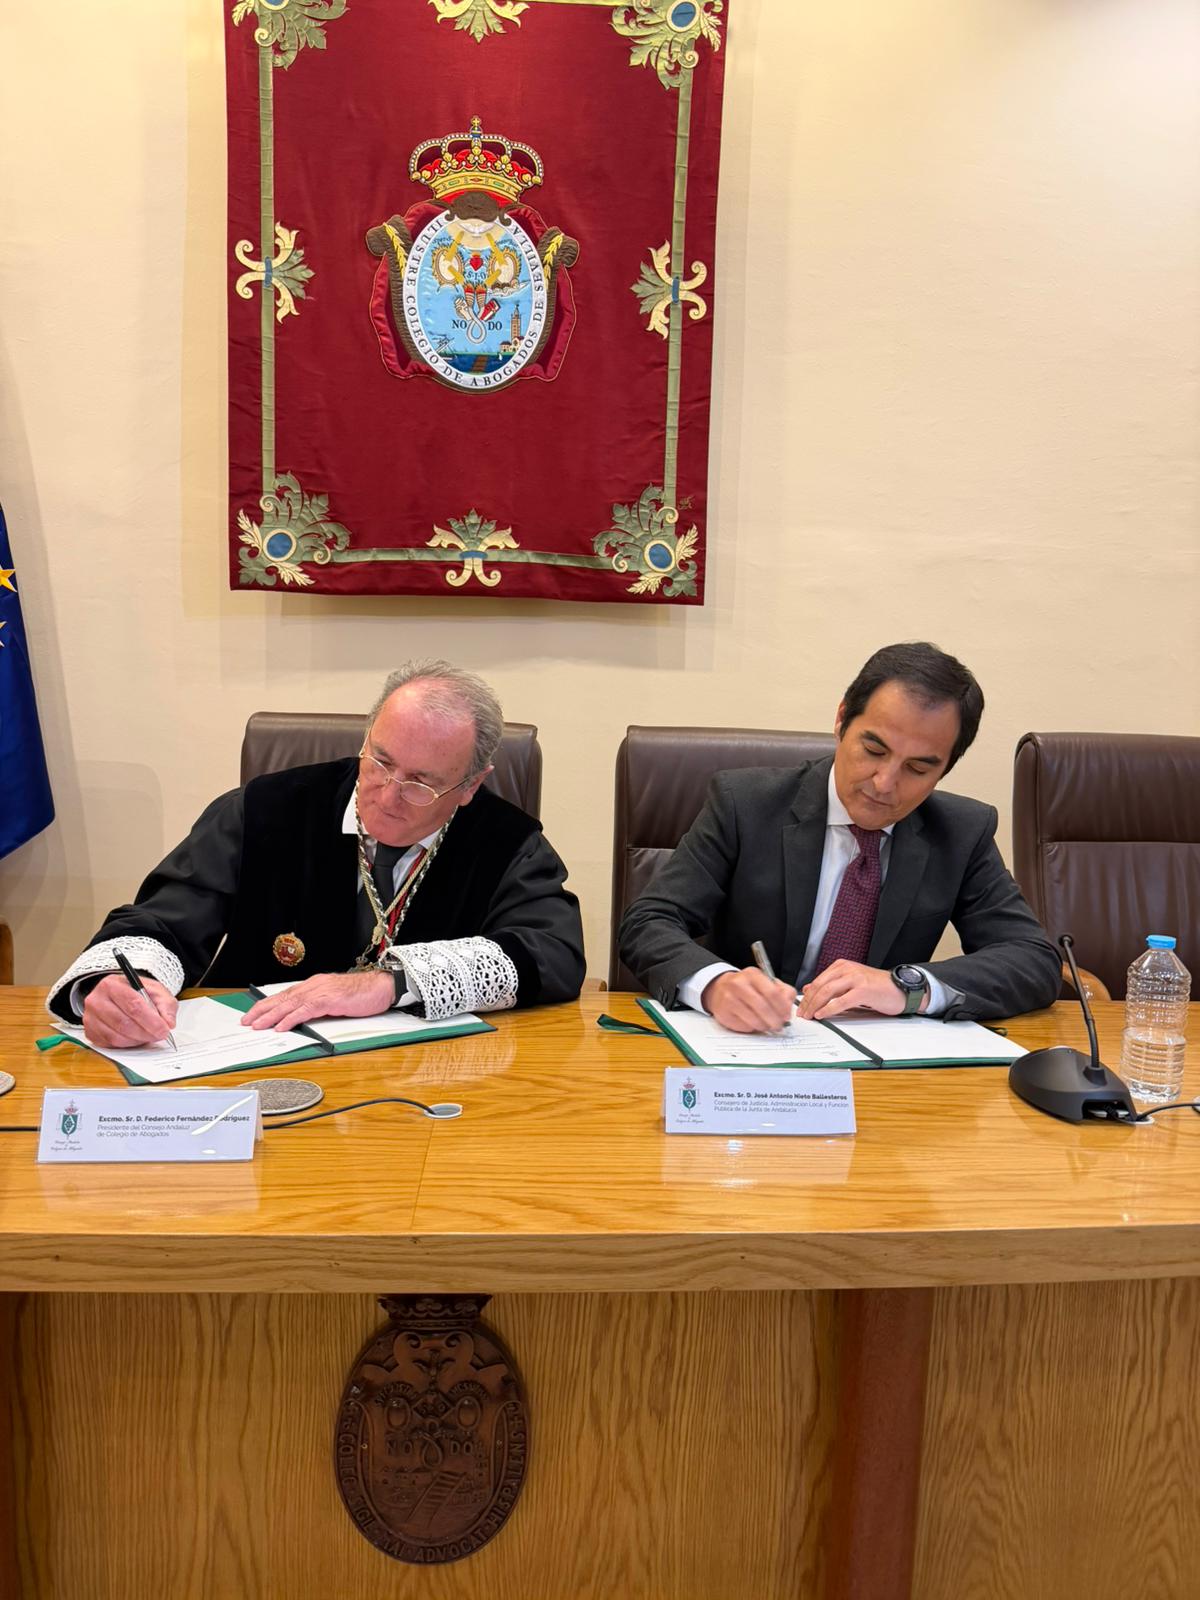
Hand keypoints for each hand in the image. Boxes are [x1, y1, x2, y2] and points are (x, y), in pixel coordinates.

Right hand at [82, 974, 177, 1048]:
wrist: (118, 994)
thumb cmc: (136, 992)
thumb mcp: (155, 991)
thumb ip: (166, 1005)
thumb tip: (169, 1023)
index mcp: (112, 985)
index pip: (132, 1005)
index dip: (150, 1020)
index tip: (164, 1029)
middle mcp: (96, 1000)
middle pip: (124, 1023)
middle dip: (146, 1032)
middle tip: (159, 1035)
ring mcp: (90, 1017)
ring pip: (117, 1036)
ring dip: (137, 1040)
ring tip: (148, 1035)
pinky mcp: (90, 1032)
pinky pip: (111, 1044)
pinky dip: (127, 1044)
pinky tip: (135, 1037)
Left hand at [242, 971, 395, 1031]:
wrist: (381, 987)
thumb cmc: (362, 994)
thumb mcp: (335, 999)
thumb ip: (318, 1006)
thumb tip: (301, 1018)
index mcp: (315, 985)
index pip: (286, 994)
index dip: (268, 1004)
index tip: (254, 1013)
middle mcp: (314, 986)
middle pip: (282, 997)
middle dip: (262, 1009)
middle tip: (246, 1020)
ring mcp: (321, 992)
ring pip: (290, 1004)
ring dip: (271, 1015)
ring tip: (257, 1025)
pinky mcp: (329, 1000)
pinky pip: (305, 1010)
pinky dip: (291, 1018)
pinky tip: (281, 1026)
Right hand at [702, 968, 796, 1032]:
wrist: (719, 988)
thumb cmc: (747, 987)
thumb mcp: (765, 982)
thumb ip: (782, 992)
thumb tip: (788, 1008)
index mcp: (753, 974)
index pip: (772, 992)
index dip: (782, 1007)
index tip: (786, 1016)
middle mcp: (739, 984)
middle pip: (763, 1008)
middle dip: (775, 1020)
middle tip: (779, 1026)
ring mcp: (729, 999)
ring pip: (754, 1020)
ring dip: (764, 1026)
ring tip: (767, 1025)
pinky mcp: (723, 1013)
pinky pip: (744, 1026)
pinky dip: (752, 1028)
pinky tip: (752, 1023)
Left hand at [799, 961, 926, 1020]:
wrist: (900, 989)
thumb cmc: (876, 988)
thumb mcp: (850, 983)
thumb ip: (831, 985)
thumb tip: (809, 989)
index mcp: (842, 966)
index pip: (818, 980)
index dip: (807, 995)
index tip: (801, 1007)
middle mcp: (847, 969)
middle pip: (820, 985)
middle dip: (808, 1002)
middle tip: (802, 1014)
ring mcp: (856, 978)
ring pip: (827, 991)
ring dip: (815, 1006)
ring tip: (810, 1016)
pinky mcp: (863, 990)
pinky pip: (841, 1000)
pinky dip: (829, 1009)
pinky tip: (822, 1015)